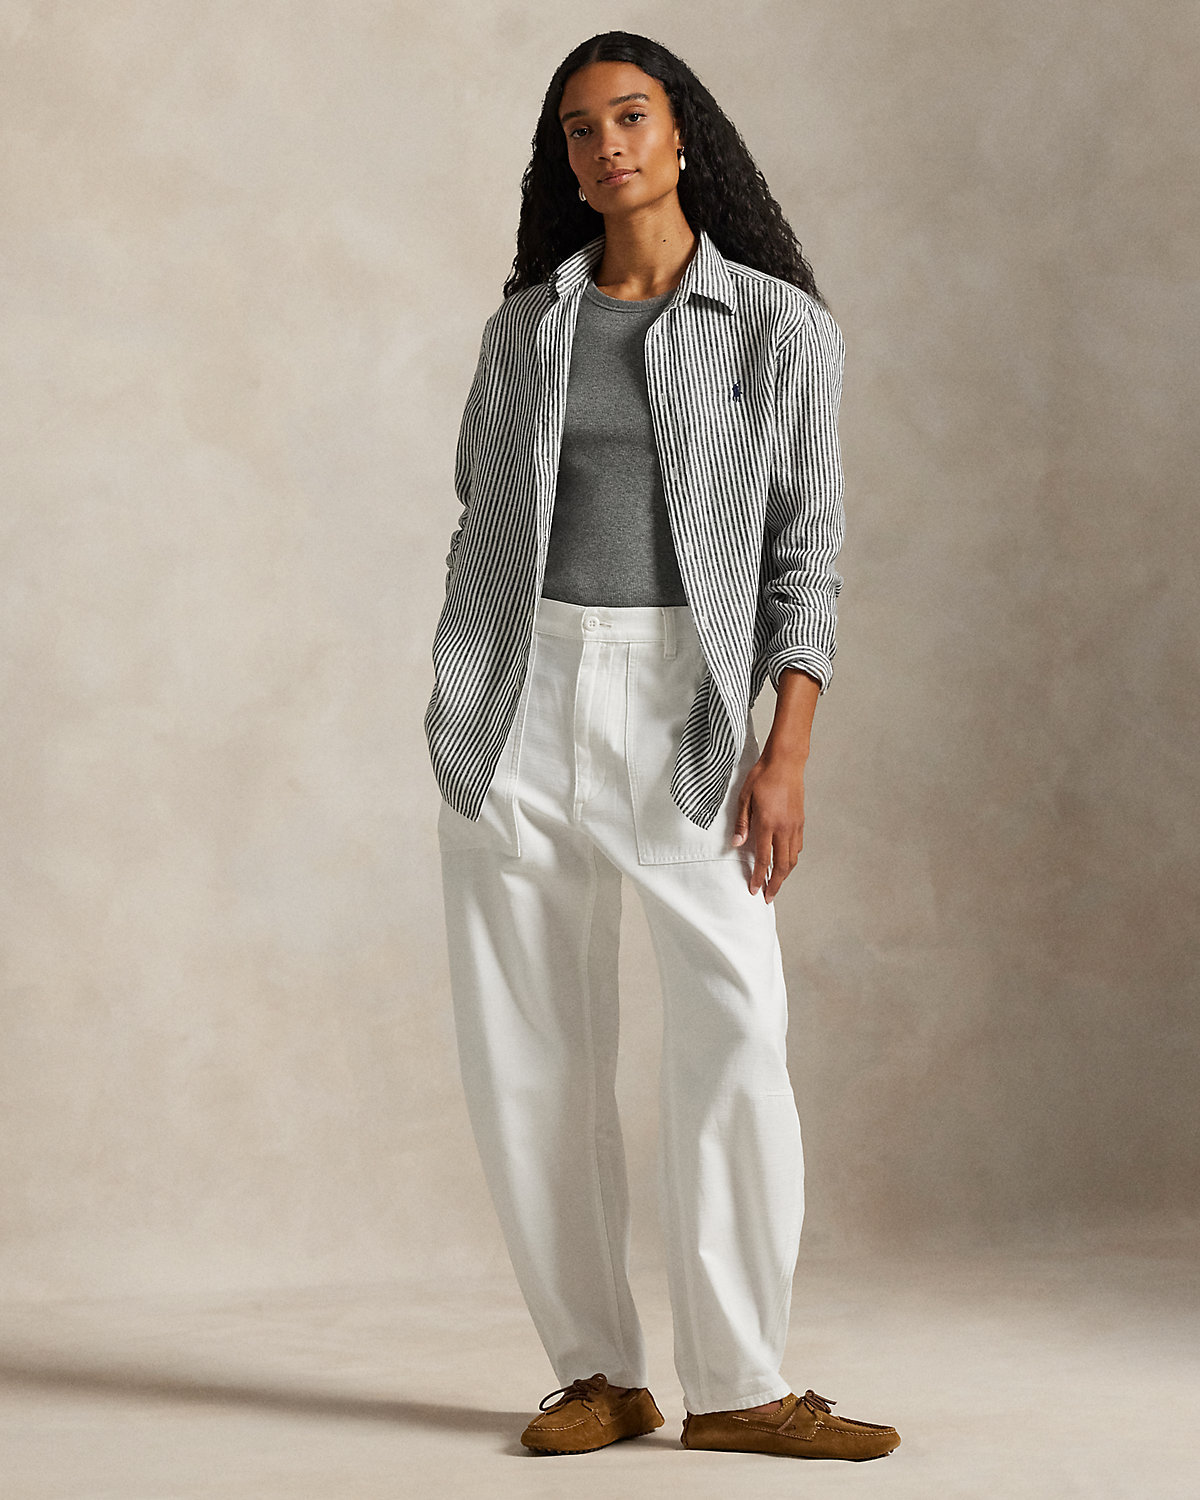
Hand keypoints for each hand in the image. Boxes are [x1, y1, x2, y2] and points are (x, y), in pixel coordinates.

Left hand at [731, 748, 805, 902]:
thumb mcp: (744, 798)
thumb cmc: (762, 777)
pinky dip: (792, 858)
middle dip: (775, 884)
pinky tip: (785, 861)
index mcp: (768, 823)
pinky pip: (797, 846)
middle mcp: (784, 828)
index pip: (763, 859)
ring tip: (777, 883)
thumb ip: (741, 823)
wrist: (785, 762)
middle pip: (782, 865)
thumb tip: (736, 844)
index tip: (754, 890)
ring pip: (793, 858)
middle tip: (768, 897)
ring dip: (785, 874)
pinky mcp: (800, 821)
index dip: (759, 877)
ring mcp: (795, 825)